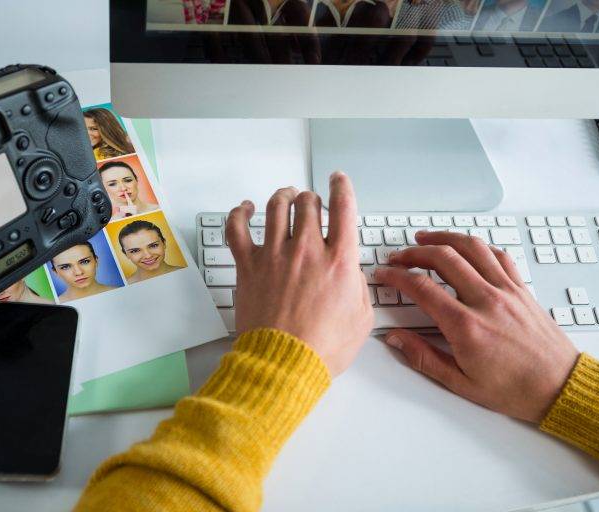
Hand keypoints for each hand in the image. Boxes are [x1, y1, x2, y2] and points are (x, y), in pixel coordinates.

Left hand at [226, 173, 373, 376]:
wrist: (284, 364)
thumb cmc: (322, 348)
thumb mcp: (361, 318)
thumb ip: (359, 287)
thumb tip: (351, 272)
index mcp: (339, 260)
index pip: (343, 207)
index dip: (342, 187)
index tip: (338, 180)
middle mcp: (307, 250)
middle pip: (308, 204)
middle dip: (312, 198)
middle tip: (311, 202)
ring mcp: (274, 255)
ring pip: (276, 207)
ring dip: (283, 196)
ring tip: (285, 196)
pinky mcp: (248, 266)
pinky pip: (237, 229)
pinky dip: (240, 213)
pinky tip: (245, 208)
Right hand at [376, 231, 579, 422]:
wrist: (559, 387)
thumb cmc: (514, 389)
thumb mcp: (460, 382)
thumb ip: (423, 357)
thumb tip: (396, 339)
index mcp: (467, 326)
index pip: (422, 288)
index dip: (396, 276)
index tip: (385, 274)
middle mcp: (487, 301)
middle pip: (444, 258)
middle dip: (414, 252)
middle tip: (399, 256)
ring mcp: (507, 291)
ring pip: (471, 248)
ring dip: (444, 238)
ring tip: (425, 238)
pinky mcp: (521, 289)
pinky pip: (498, 255)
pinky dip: (477, 246)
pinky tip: (465, 247)